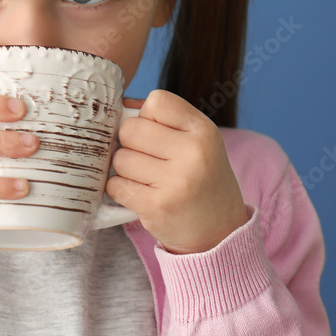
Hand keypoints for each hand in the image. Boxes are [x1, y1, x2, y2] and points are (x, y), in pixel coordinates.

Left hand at [107, 90, 248, 253]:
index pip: (156, 101)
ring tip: (149, 180)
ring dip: (126, 169)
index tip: (157, 135)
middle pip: (131, 128)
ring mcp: (176, 180)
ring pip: (120, 158)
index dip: (147, 117)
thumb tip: (120, 105)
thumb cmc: (200, 180)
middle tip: (149, 160)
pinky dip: (120, 189)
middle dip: (131, 144)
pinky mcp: (157, 206)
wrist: (219, 233)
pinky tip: (141, 195)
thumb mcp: (198, 143)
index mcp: (204, 131)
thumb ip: (164, 121)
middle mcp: (193, 152)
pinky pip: (116, 185)